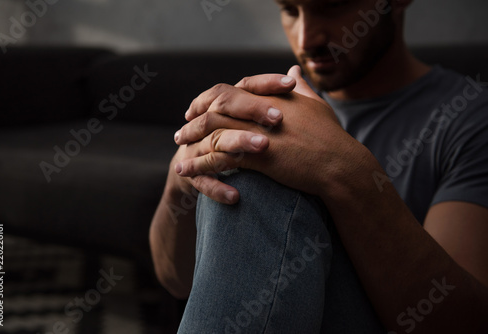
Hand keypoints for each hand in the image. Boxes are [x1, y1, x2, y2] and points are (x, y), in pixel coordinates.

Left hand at [174, 66, 357, 203]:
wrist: (340, 165)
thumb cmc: (331, 138)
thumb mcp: (315, 106)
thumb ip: (301, 88)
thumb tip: (294, 71)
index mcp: (269, 96)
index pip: (230, 90)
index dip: (210, 99)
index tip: (198, 108)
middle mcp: (259, 109)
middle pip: (215, 107)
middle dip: (194, 118)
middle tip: (182, 130)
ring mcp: (257, 131)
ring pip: (212, 131)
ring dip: (192, 141)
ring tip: (179, 152)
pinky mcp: (256, 155)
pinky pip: (218, 158)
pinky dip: (199, 164)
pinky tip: (186, 173)